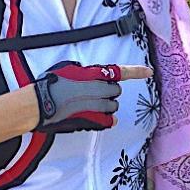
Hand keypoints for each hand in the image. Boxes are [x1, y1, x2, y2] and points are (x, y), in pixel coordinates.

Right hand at [32, 62, 151, 132]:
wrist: (41, 104)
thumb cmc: (51, 84)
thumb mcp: (69, 68)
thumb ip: (86, 72)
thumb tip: (93, 77)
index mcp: (94, 74)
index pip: (121, 72)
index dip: (137, 72)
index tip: (149, 72)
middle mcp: (100, 89)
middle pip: (116, 91)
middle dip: (107, 92)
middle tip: (91, 94)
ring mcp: (99, 106)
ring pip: (112, 106)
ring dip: (104, 106)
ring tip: (85, 106)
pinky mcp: (95, 120)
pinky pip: (109, 121)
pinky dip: (104, 120)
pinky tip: (93, 117)